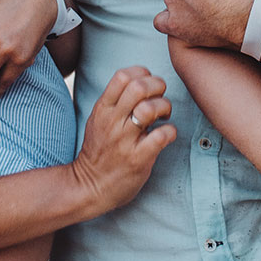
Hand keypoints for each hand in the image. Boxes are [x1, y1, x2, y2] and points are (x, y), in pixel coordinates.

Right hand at [69, 66, 174, 212]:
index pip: (122, 76)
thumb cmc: (99, 152)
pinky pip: (161, 135)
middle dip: (157, 86)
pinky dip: (170, 131)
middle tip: (161, 97)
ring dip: (164, 107)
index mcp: (103, 109)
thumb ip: (115, 102)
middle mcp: (112, 122)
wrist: (89, 187)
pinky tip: (166, 135)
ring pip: (150, 108)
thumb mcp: (98, 120)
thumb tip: (141, 82)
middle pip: (138, 87)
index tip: (149, 84)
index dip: (142, 73)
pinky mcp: (138, 158)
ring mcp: (125, 141)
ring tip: (164, 116)